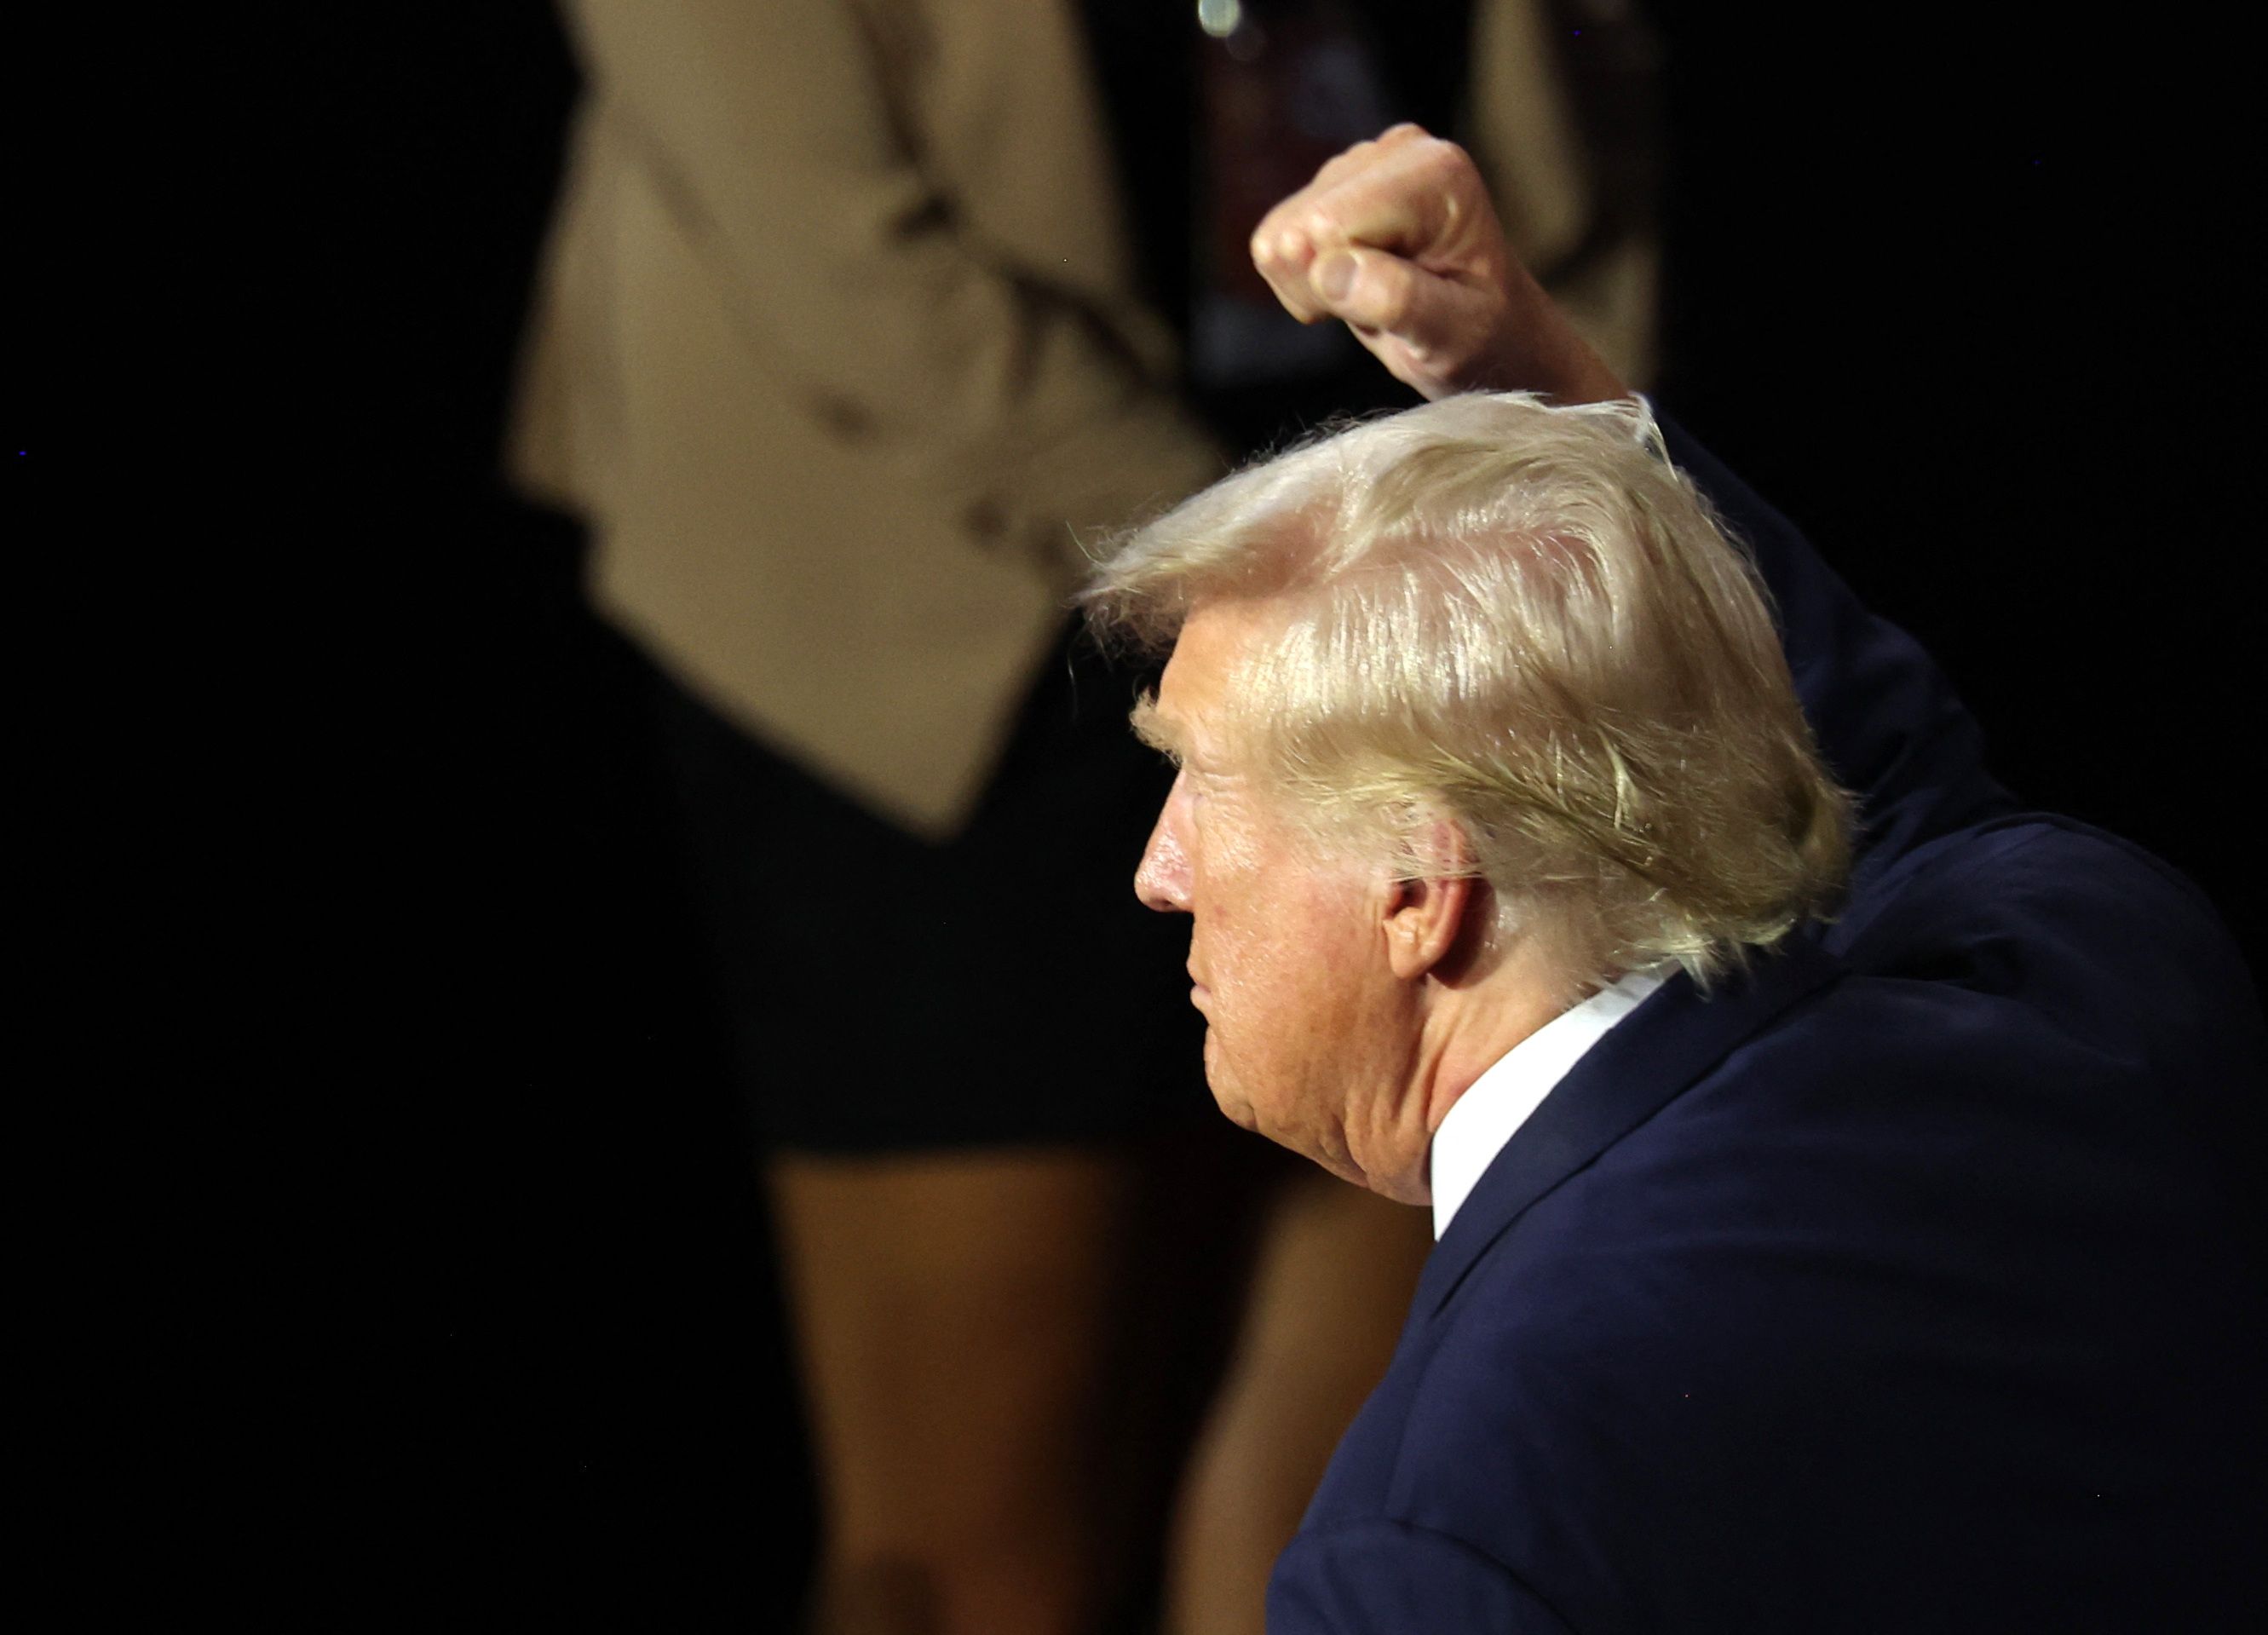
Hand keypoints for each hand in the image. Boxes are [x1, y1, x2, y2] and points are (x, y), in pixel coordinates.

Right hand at [1249, 125, 1628, 405]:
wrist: (1493, 334)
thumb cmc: (1485, 339)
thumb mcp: (1454, 337)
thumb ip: (1399, 301)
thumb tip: (1333, 270)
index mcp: (1434, 174)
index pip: (1327, 226)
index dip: (1338, 286)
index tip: (1391, 310)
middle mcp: (1395, 151)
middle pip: (1295, 228)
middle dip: (1323, 286)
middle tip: (1381, 309)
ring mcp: (1361, 164)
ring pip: (1277, 236)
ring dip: (1316, 286)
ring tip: (1376, 298)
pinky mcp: (1335, 185)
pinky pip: (1275, 240)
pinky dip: (1306, 279)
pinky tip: (1357, 284)